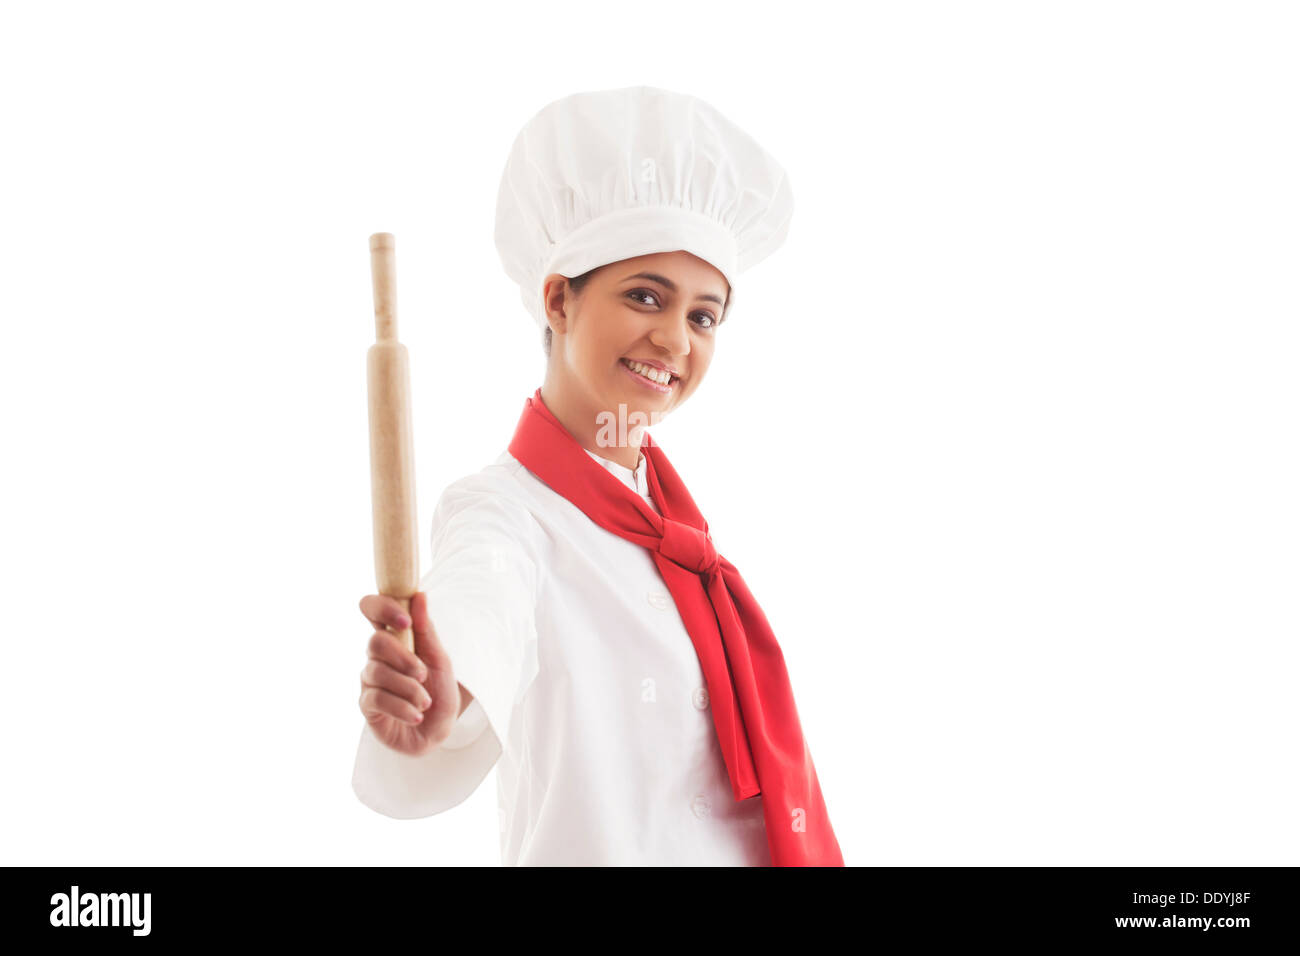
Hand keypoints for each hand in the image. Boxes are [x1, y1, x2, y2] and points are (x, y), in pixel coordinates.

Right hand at [358, 591, 461, 756]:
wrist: (438, 731)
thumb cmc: (438, 692)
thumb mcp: (440, 660)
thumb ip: (427, 630)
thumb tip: (419, 595)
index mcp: (394, 638)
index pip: (372, 608)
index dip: (383, 608)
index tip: (405, 621)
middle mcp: (377, 656)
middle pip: (375, 642)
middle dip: (403, 658)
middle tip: (422, 675)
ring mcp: (369, 680)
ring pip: (378, 673)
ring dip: (409, 689)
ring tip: (425, 702)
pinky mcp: (367, 705)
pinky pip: (378, 699)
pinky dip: (402, 707)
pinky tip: (416, 715)